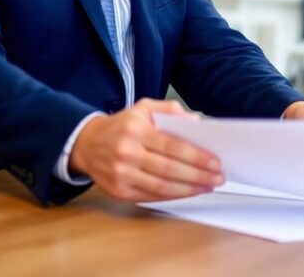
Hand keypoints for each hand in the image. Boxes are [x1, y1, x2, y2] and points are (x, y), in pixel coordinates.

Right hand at [69, 99, 223, 202]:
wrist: (86, 144)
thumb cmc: (121, 126)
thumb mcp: (143, 107)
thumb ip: (170, 109)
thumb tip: (196, 121)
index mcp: (135, 130)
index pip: (172, 145)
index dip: (196, 156)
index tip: (215, 161)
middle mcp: (126, 153)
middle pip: (169, 169)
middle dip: (198, 175)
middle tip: (218, 177)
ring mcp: (121, 175)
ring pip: (162, 187)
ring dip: (189, 189)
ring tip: (208, 186)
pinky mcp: (119, 192)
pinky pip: (152, 196)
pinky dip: (173, 196)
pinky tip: (188, 191)